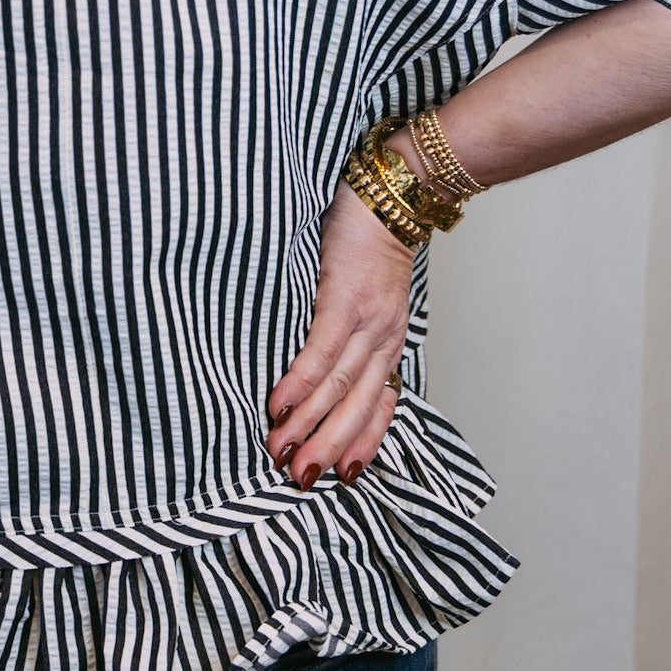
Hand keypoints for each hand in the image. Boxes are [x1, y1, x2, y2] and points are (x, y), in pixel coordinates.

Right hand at [264, 179, 413, 487]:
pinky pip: (321, 350)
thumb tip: (322, 371)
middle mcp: (383, 338)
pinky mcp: (343, 297)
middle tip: (300, 479)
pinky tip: (279, 404)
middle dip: (329, 446)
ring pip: (339, 386)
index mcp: (389, 341)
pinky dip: (300, 382)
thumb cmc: (370, 243)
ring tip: (281, 451)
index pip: (381, 403)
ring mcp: (366, 319)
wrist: (391, 191)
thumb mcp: (371, 297)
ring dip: (309, 424)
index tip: (341, 476)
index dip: (363, 443)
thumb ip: (354, 333)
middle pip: (357, 405)